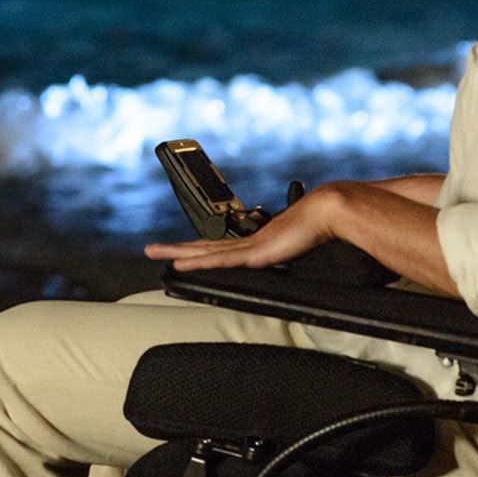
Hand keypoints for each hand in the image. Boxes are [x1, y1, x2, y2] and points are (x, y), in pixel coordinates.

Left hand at [145, 185, 343, 270]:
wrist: (325, 212)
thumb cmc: (317, 227)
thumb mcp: (297, 248)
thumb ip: (287, 253)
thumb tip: (289, 255)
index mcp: (255, 243)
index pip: (218, 249)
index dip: (197, 251)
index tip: (180, 253)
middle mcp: (245, 242)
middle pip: (202, 247)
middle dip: (176, 249)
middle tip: (152, 249)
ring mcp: (247, 246)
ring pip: (203, 252)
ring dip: (176, 253)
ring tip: (154, 252)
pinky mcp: (253, 253)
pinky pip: (218, 260)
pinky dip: (197, 262)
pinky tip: (180, 264)